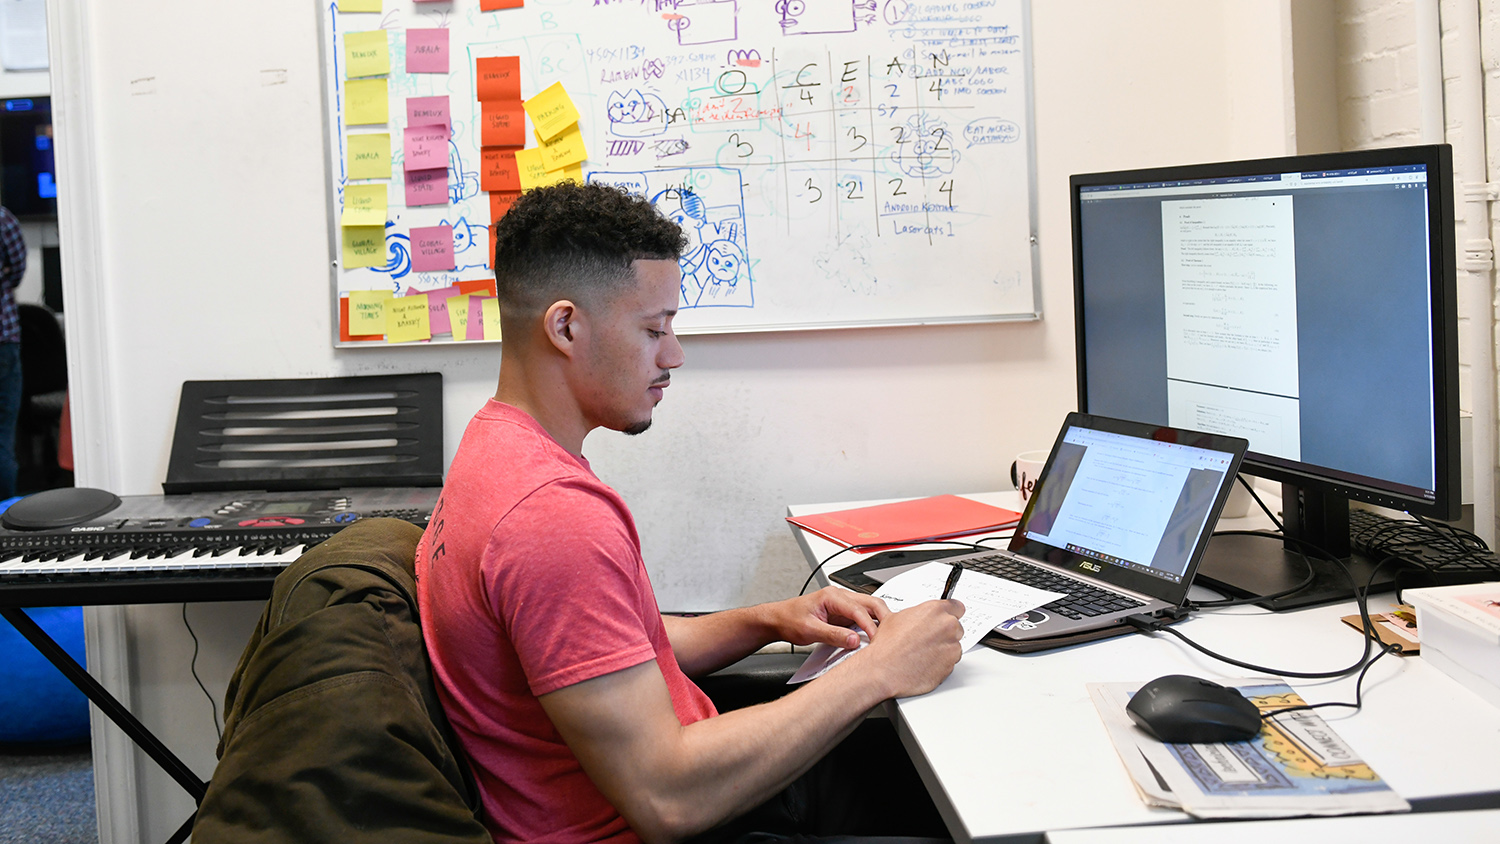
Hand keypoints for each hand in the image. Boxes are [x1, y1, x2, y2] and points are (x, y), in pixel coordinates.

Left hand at [769, 587, 889, 649]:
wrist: (777, 620)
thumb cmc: (789, 620)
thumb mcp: (810, 630)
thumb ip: (833, 635)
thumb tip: (854, 640)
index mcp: (831, 596)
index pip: (858, 609)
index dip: (869, 625)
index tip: (875, 639)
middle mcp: (839, 597)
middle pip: (870, 603)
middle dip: (882, 618)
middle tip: (890, 635)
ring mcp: (842, 605)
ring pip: (868, 609)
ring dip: (878, 621)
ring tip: (885, 637)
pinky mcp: (842, 614)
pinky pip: (861, 617)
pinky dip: (870, 626)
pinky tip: (873, 637)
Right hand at [855, 599, 964, 698]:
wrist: (884, 670)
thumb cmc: (887, 646)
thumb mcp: (897, 617)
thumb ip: (919, 614)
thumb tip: (923, 617)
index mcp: (935, 610)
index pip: (957, 606)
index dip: (949, 613)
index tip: (945, 618)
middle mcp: (947, 626)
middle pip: (956, 626)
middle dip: (944, 632)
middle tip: (927, 638)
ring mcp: (951, 647)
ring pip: (954, 645)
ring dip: (943, 648)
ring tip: (923, 652)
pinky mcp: (951, 665)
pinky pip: (950, 662)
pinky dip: (941, 662)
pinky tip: (924, 662)